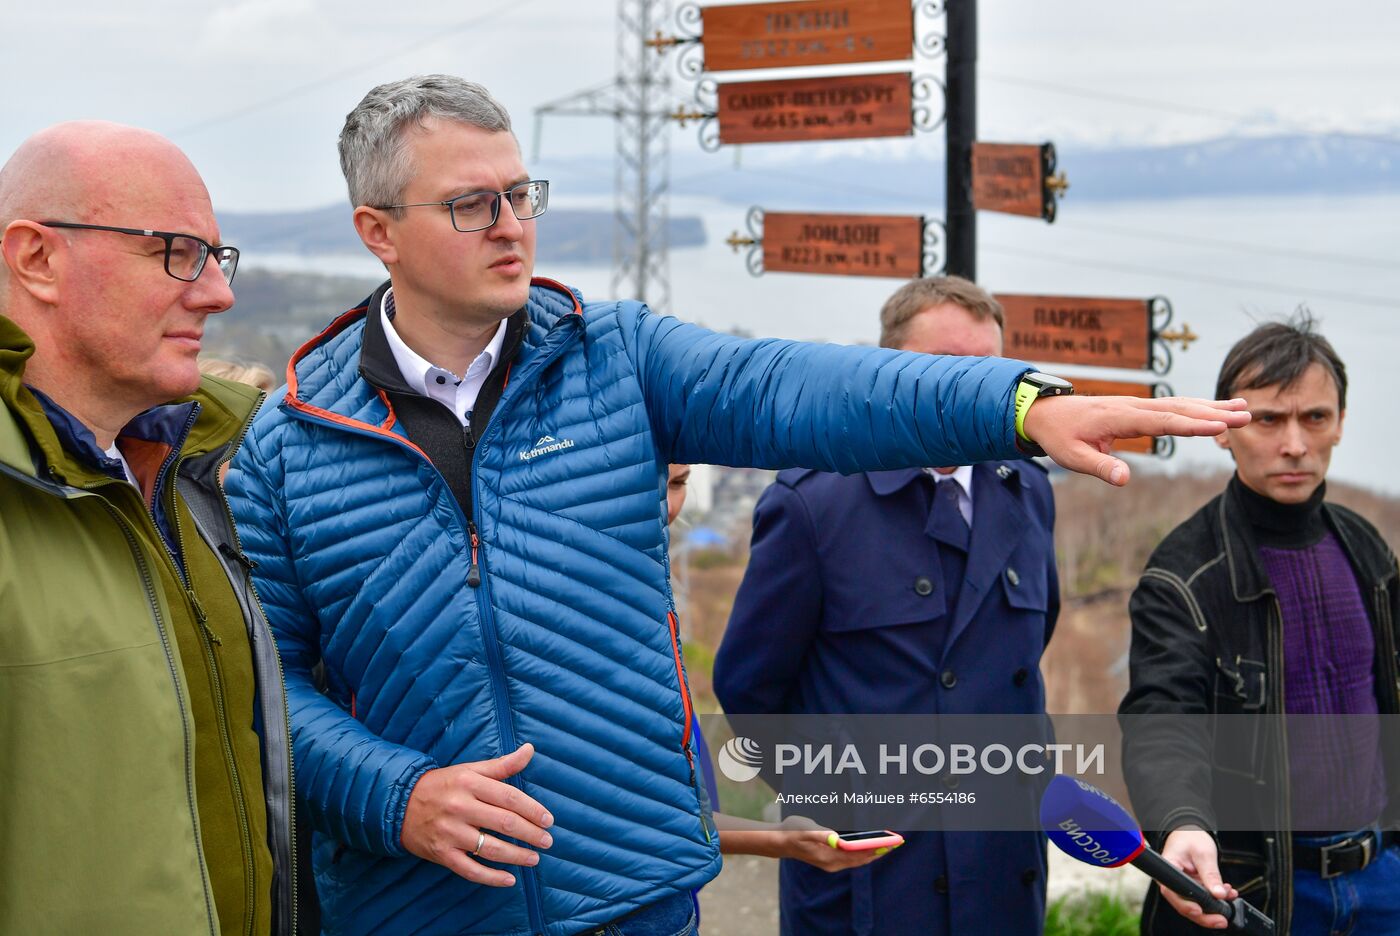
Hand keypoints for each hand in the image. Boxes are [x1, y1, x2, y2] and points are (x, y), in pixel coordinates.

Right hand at [401, 742, 553, 886]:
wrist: (398, 804)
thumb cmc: (443, 785)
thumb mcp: (470, 770)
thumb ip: (502, 765)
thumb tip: (530, 749)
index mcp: (469, 783)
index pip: (510, 797)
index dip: (533, 810)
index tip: (549, 820)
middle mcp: (460, 807)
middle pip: (505, 823)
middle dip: (531, 834)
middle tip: (548, 841)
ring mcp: (450, 832)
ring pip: (491, 848)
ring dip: (517, 856)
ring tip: (534, 859)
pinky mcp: (441, 854)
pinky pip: (470, 870)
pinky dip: (492, 877)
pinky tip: (510, 880)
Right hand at [716, 815, 894, 871]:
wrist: (781, 840)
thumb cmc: (793, 832)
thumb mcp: (806, 829)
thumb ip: (821, 834)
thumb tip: (836, 838)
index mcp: (830, 857)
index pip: (859, 855)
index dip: (876, 848)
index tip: (890, 843)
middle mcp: (833, 863)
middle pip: (862, 859)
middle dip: (879, 850)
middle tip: (896, 842)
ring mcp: (833, 863)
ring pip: (859, 860)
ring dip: (873, 852)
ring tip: (887, 844)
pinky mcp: (831, 860)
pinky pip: (853, 858)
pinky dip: (864, 853)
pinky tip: (869, 846)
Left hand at [1022, 395, 1249, 485]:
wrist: (1045, 412)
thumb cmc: (1059, 436)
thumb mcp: (1072, 457)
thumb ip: (1100, 467)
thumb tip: (1125, 479)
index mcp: (1120, 417)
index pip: (1163, 422)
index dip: (1193, 425)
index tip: (1220, 427)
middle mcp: (1134, 406)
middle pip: (1180, 409)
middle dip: (1214, 413)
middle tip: (1246, 417)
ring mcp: (1138, 404)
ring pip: (1181, 404)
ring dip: (1212, 406)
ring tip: (1244, 408)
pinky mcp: (1139, 408)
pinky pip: (1173, 406)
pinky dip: (1197, 405)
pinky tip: (1217, 408)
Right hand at [1159, 828, 1238, 929]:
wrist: (1189, 831)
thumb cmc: (1190, 837)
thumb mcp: (1203, 854)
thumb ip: (1211, 875)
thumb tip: (1219, 895)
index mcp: (1169, 870)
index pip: (1173, 893)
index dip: (1186, 906)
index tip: (1200, 911)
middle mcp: (1173, 881)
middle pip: (1184, 905)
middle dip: (1204, 916)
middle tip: (1221, 920)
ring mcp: (1183, 885)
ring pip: (1196, 905)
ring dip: (1214, 907)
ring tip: (1229, 900)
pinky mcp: (1192, 887)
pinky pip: (1203, 898)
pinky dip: (1217, 899)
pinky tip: (1228, 894)